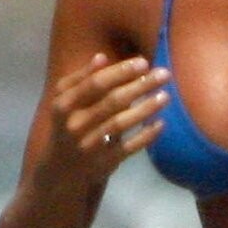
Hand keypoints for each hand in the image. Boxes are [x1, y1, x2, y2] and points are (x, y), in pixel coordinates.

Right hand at [48, 53, 168, 184]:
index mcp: (64, 104)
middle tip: (164, 74)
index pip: (95, 83)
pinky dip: (145, 136)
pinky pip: (128, 148)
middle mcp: (75, 124)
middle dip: (139, 86)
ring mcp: (89, 145)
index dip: (120, 72)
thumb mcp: (66, 101)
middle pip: (111, 101)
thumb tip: (101, 57)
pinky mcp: (103, 163)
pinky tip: (160, 123)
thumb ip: (82, 79)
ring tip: (166, 96)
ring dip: (145, 109)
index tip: (144, 62)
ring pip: (120, 124)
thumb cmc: (68, 125)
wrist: (61, 170)